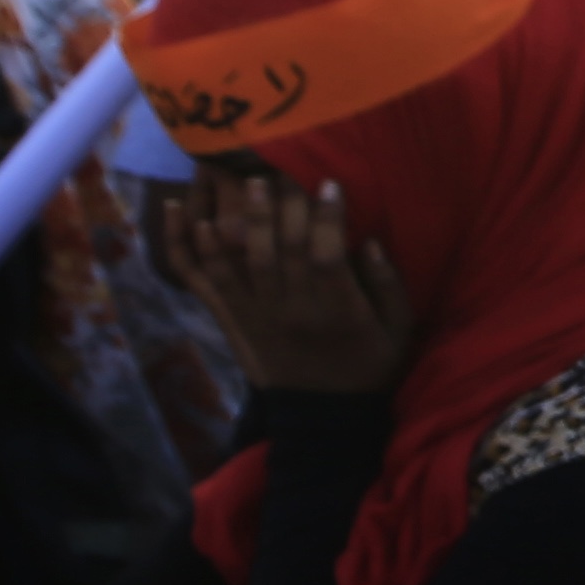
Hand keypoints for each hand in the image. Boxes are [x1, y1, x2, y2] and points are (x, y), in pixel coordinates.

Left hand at [164, 173, 414, 392]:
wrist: (323, 416)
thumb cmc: (367, 367)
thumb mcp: (398, 331)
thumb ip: (386, 286)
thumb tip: (370, 242)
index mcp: (336, 312)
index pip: (327, 257)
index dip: (327, 218)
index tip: (329, 182)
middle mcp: (291, 310)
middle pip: (280, 250)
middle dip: (280, 205)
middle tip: (280, 167)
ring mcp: (256, 314)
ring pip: (241, 261)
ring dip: (239, 218)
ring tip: (241, 180)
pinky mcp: (233, 319)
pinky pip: (206, 281)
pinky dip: (192, 249)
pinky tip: (187, 215)